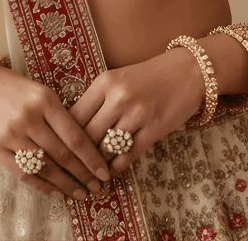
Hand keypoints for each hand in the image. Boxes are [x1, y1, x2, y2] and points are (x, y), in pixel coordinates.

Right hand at [0, 60, 111, 201]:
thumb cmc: (11, 87)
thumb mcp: (38, 90)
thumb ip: (57, 114)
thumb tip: (82, 144)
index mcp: (45, 99)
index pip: (74, 135)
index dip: (91, 158)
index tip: (104, 171)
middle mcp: (29, 118)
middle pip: (63, 154)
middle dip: (83, 174)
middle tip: (98, 187)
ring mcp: (11, 135)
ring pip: (45, 167)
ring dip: (65, 184)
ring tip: (79, 192)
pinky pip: (24, 173)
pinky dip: (41, 185)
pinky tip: (54, 190)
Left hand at [67, 48, 205, 175]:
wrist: (187, 72)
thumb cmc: (148, 77)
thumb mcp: (118, 79)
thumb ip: (97, 101)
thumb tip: (74, 129)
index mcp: (104, 82)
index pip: (74, 116)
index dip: (64, 137)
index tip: (60, 150)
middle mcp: (117, 97)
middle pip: (87, 135)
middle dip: (78, 156)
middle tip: (71, 170)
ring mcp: (136, 114)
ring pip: (105, 149)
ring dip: (96, 165)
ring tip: (89, 175)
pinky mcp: (153, 130)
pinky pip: (127, 156)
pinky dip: (116, 167)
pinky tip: (111, 171)